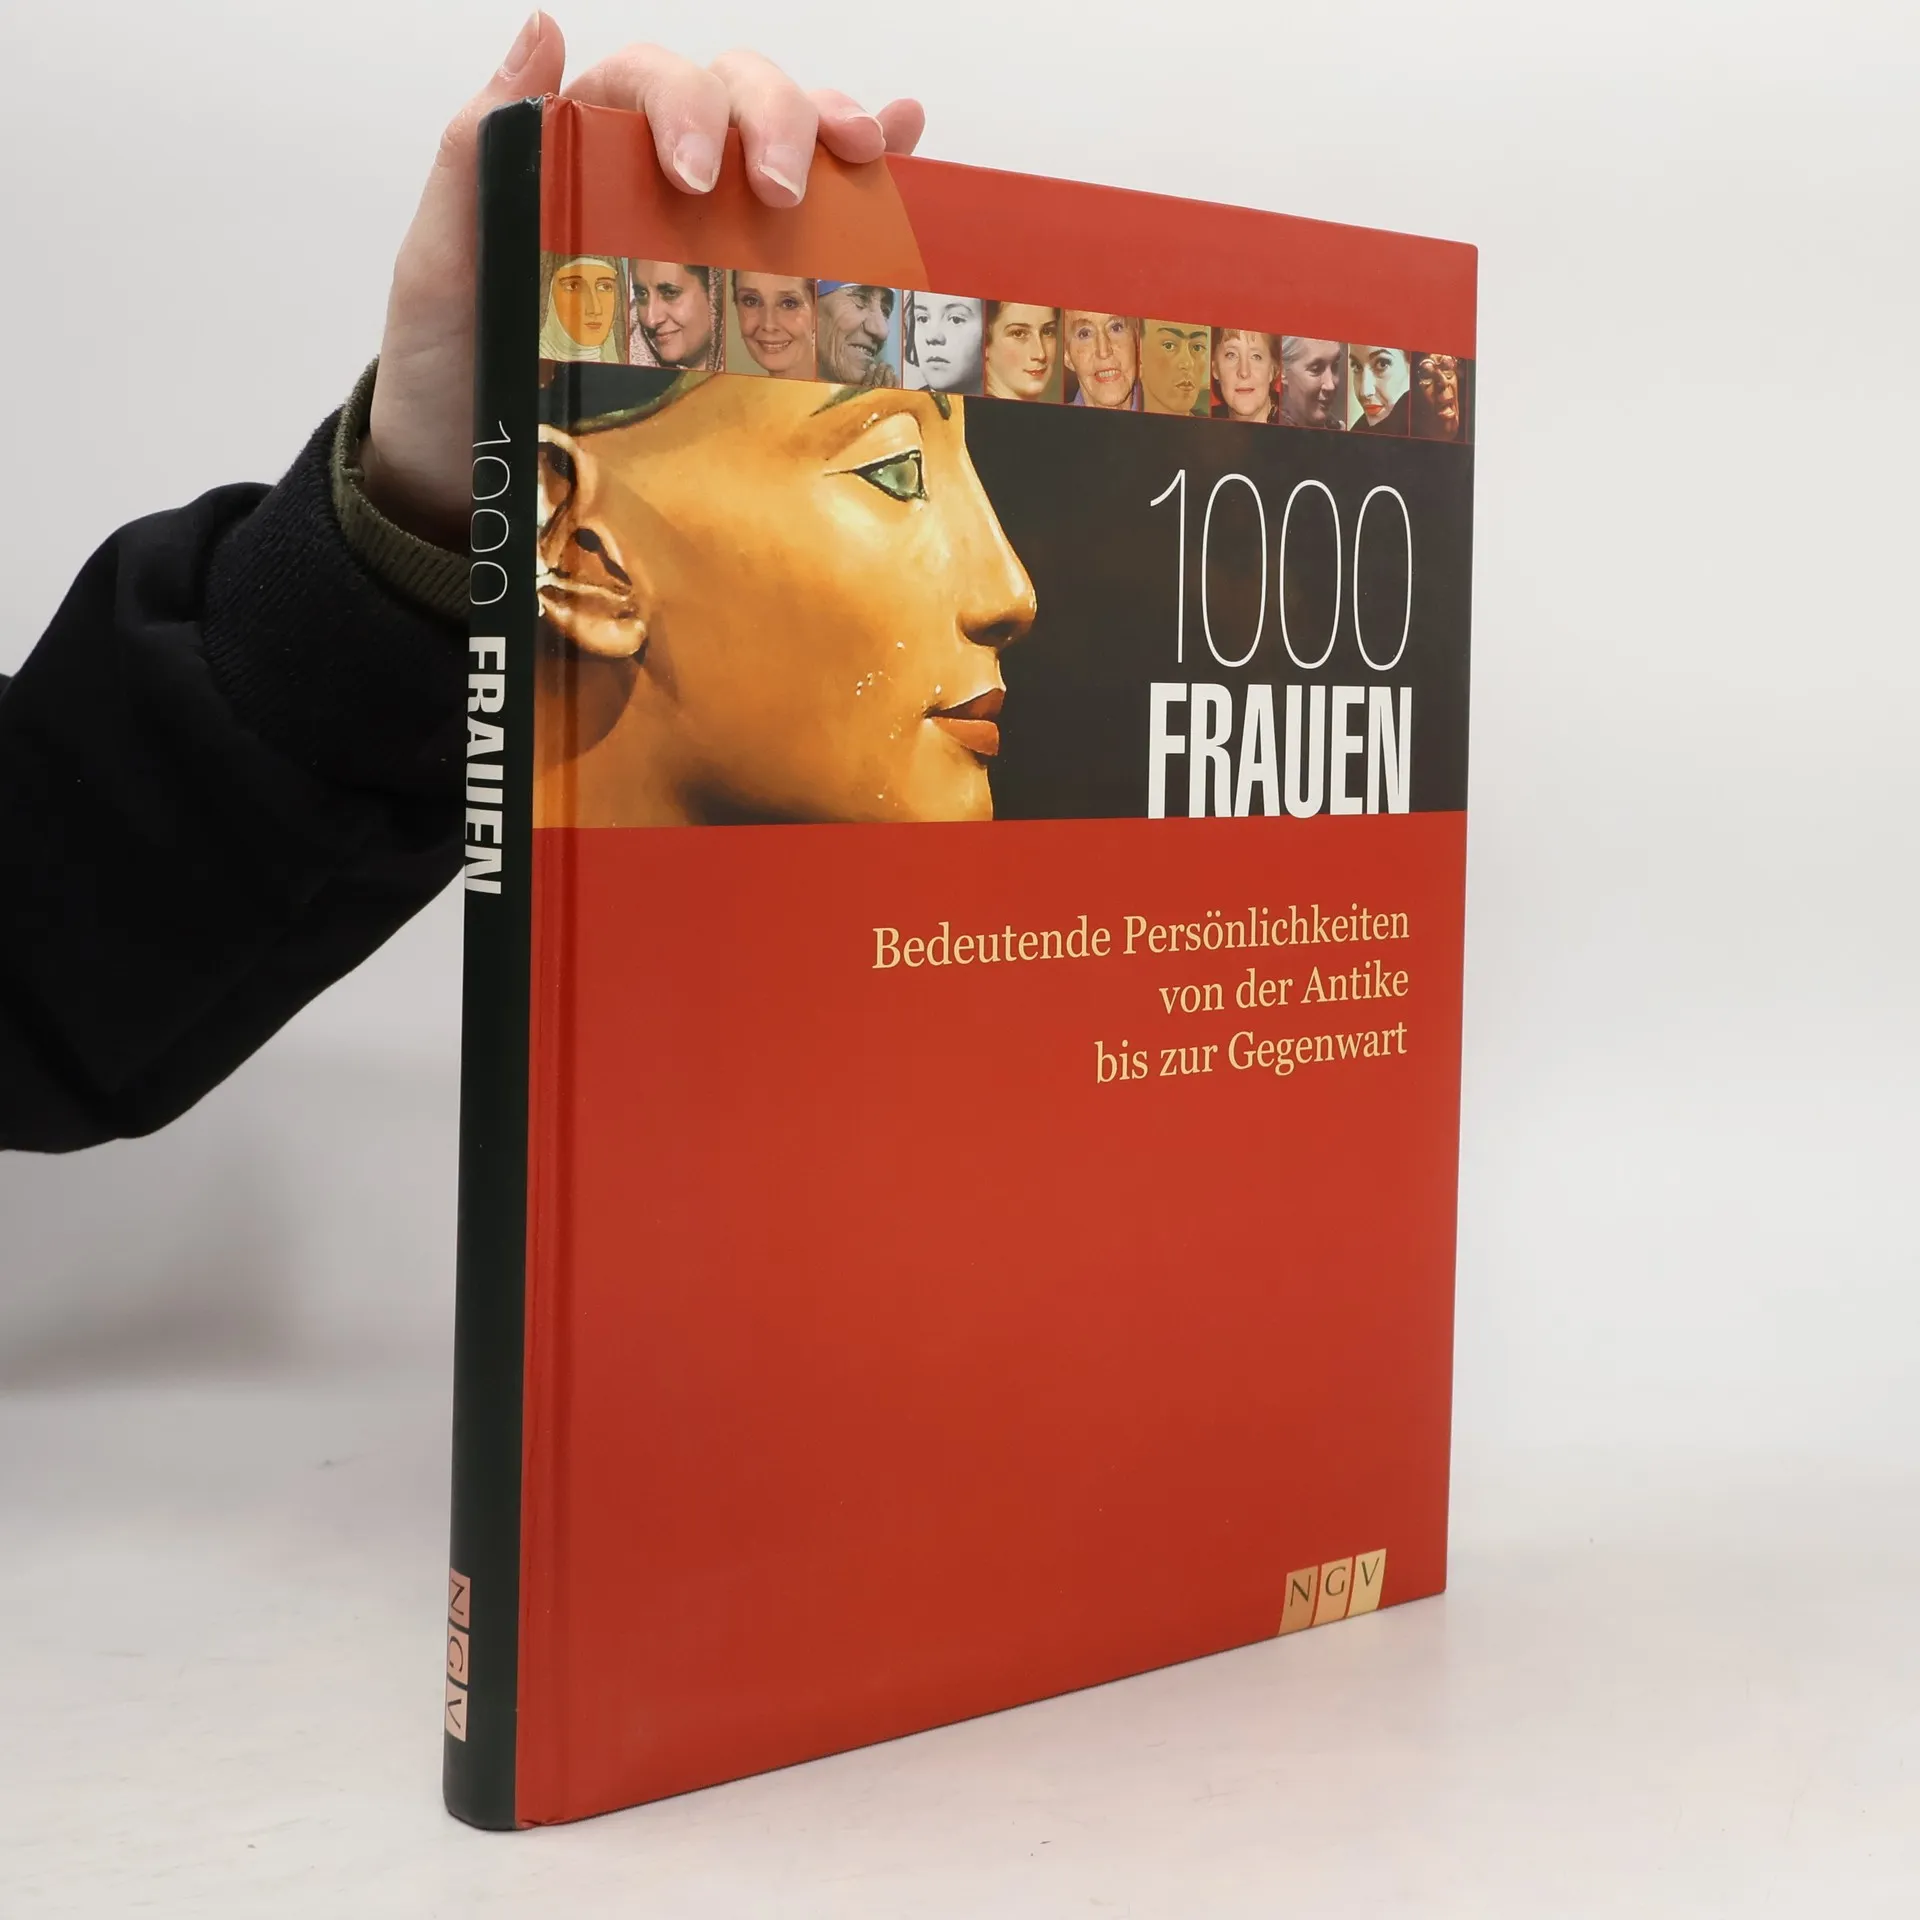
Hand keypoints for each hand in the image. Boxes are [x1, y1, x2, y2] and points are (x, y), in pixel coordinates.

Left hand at [361, 16, 925, 547]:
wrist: (475, 474)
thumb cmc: (453, 366)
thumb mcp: (442, 259)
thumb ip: (477, 147)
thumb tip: (545, 32)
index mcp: (579, 145)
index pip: (651, 82)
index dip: (688, 108)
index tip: (697, 180)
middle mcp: (652, 171)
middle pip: (734, 94)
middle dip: (774, 121)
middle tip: (784, 195)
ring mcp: (708, 226)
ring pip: (783, 138)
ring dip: (834, 129)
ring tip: (870, 153)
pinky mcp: (746, 288)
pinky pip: (816, 212)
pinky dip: (871, 170)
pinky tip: (906, 147)